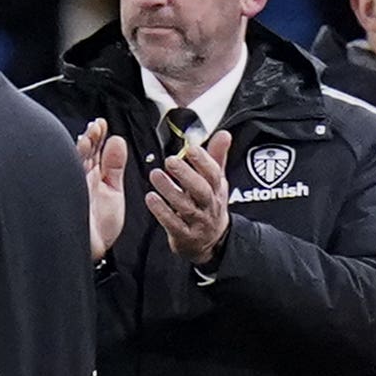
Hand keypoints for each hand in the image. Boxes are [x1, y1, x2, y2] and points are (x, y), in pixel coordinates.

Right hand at [77, 119, 128, 261]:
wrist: (89, 251)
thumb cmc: (99, 230)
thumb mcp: (114, 193)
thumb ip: (115, 168)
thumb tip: (118, 141)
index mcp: (92, 178)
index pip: (94, 152)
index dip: (98, 138)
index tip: (103, 125)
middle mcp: (80, 179)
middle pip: (83, 152)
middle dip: (90, 137)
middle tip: (98, 125)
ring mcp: (72, 185)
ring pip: (74, 159)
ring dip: (84, 144)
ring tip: (93, 132)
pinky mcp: (66, 191)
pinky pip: (67, 171)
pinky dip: (75, 158)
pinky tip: (83, 148)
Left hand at [145, 127, 231, 266]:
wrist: (211, 241)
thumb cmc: (209, 204)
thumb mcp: (217, 182)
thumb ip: (217, 157)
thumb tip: (224, 134)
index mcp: (217, 190)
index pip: (214, 174)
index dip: (203, 161)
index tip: (191, 148)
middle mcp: (209, 205)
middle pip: (201, 190)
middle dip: (186, 174)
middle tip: (170, 160)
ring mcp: (197, 222)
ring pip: (185, 206)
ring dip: (169, 190)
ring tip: (155, 175)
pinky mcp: (184, 235)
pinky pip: (172, 223)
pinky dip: (161, 211)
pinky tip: (151, 198)